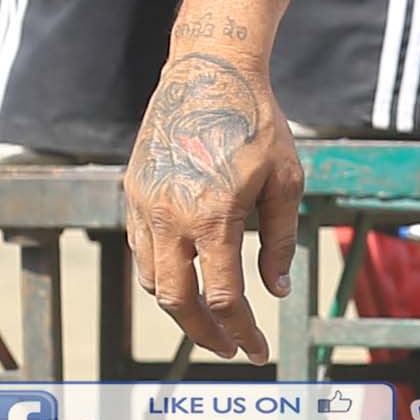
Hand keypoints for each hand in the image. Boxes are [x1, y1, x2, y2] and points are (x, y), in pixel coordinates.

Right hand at [127, 45, 301, 361]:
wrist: (209, 70)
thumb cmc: (257, 123)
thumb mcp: (286, 181)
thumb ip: (279, 242)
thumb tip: (275, 292)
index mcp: (212, 216)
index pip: (224, 298)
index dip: (242, 332)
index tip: (257, 349)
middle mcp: (170, 215)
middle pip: (177, 301)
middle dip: (204, 334)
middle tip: (229, 348)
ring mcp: (144, 203)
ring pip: (150, 279)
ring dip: (178, 307)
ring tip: (208, 320)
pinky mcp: (132, 190)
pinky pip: (141, 248)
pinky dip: (160, 274)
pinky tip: (185, 278)